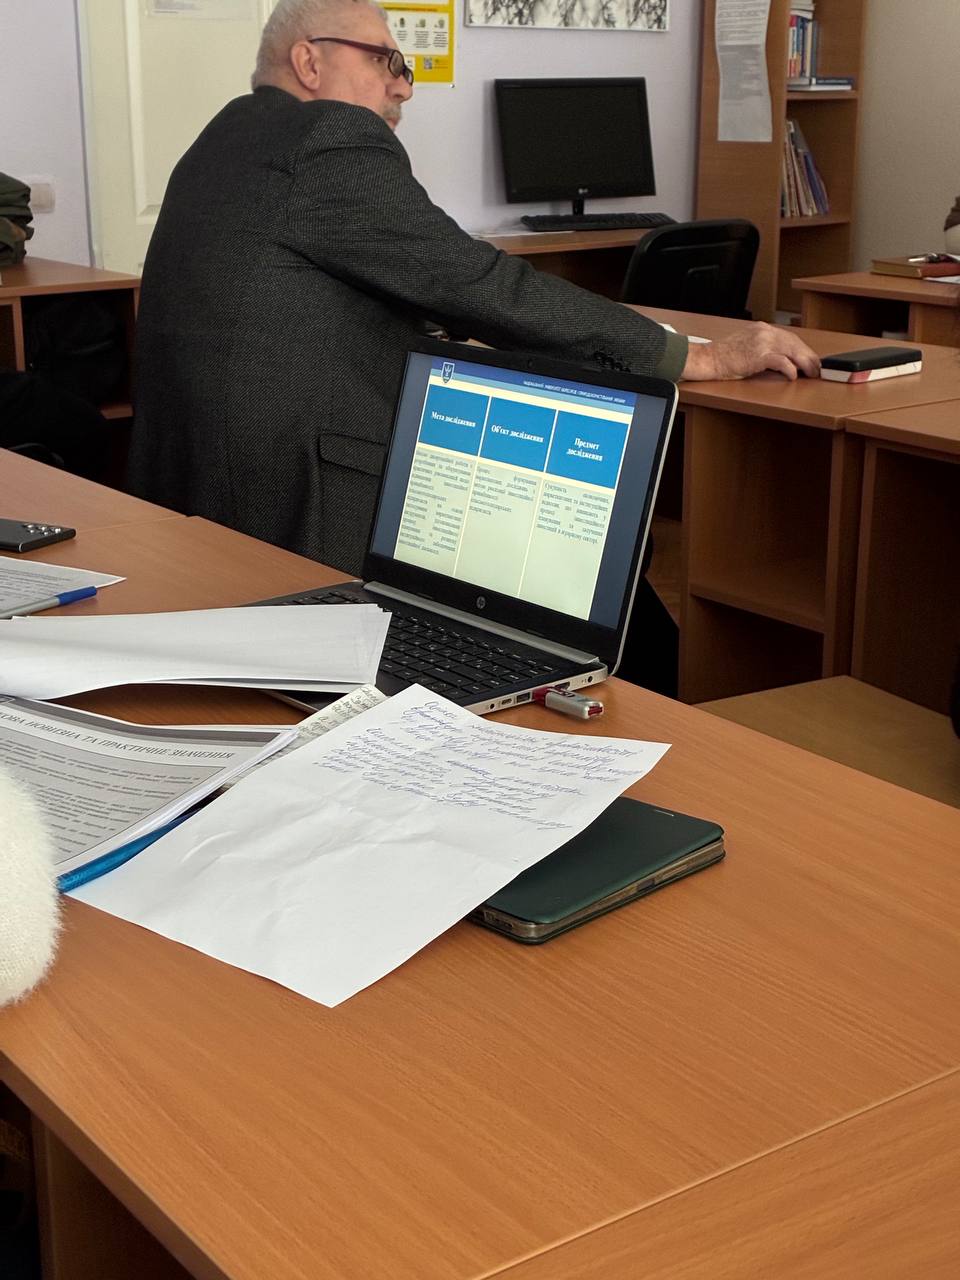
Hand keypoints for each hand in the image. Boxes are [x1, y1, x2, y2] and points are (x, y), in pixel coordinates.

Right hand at [680, 322, 820, 381]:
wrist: (708, 359)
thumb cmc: (724, 357)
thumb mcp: (746, 346)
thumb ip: (764, 348)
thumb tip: (782, 360)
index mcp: (762, 329)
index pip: (790, 338)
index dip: (804, 350)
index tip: (811, 360)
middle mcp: (764, 332)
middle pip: (795, 343)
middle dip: (809, 357)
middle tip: (818, 369)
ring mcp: (762, 342)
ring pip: (792, 351)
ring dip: (805, 364)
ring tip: (812, 374)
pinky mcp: (758, 356)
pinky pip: (781, 362)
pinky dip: (790, 369)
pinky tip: (794, 376)